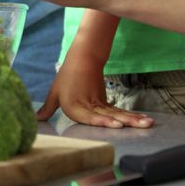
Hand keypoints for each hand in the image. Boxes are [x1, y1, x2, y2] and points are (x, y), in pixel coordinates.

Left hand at [37, 54, 153, 128]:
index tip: (117, 125)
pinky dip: (131, 115)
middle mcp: (87, 105)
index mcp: (73, 105)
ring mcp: (98, 103)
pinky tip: (144, 120)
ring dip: (133, 119)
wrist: (82, 59)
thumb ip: (48, 108)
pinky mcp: (105, 101)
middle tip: (142, 126)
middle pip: (108, 115)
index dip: (102, 121)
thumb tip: (36, 119)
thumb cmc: (66, 77)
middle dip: (125, 122)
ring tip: (148, 124)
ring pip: (117, 113)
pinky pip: (118, 110)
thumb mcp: (54, 93)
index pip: (89, 116)